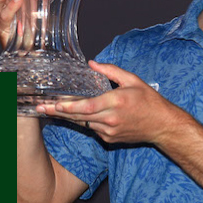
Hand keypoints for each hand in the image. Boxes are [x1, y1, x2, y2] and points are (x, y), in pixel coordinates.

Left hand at [37, 61, 184, 144]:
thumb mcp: (132, 80)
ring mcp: (109, 131)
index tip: (54, 104)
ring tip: (50, 109)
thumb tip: (92, 64)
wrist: (162, 126)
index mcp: (115, 103)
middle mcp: (110, 119)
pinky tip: (74, 115)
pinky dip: (83, 121)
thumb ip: (111, 71)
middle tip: (40, 107)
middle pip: (79, 117)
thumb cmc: (150, 101)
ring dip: (68, 117)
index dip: (68, 106)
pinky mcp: (109, 139)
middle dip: (58, 112)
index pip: (87, 106)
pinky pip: (92, 129)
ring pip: (83, 123)